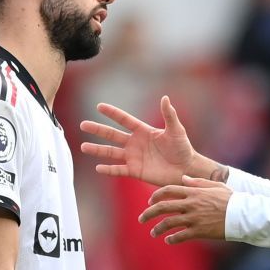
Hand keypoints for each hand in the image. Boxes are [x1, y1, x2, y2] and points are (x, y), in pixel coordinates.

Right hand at [79, 96, 213, 186]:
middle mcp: (135, 143)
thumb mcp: (176, 130)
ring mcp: (133, 157)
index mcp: (143, 131)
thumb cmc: (182, 148)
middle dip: (97, 130)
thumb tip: (165, 98)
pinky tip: (98, 168)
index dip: (112, 113)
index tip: (99, 106)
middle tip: (83, 125)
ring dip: (97, 150)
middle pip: (112, 135)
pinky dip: (109, 170)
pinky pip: (119, 170)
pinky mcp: (135, 171)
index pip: (124, 120)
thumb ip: (169, 115)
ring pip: (111, 152)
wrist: (186, 169)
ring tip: (83, 147)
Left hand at [139, 176, 231, 243]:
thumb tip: (184, 178)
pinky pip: (180, 236)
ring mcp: (194, 218)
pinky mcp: (199, 231)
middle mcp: (191, 204)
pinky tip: (168, 240)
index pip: (168, 190)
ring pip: (168, 223)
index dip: (156, 196)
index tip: (149, 202)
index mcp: (193, 191)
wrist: (243, 215)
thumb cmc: (231, 199)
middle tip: (141, 219)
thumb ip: (198, 182)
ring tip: (153, 233)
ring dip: (158, 228)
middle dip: (149, 213)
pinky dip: (172, 239)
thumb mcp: (215, 186)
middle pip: (163, 207)